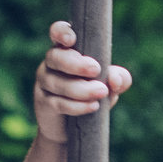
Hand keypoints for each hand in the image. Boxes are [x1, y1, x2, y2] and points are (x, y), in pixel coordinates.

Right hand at [33, 21, 131, 142]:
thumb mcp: (109, 86)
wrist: (72, 129)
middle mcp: (52, 62)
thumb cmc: (92, 97)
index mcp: (67, 49)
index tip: (71, 40)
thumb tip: (115, 79)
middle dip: (76, 63)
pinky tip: (92, 106)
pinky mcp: (43, 103)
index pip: (58, 32)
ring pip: (57, 82)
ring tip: (101, 92)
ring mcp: (44, 82)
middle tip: (96, 70)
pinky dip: (76, 105)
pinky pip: (57, 102)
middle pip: (56, 57)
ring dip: (80, 88)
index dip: (61, 32)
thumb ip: (118, 78)